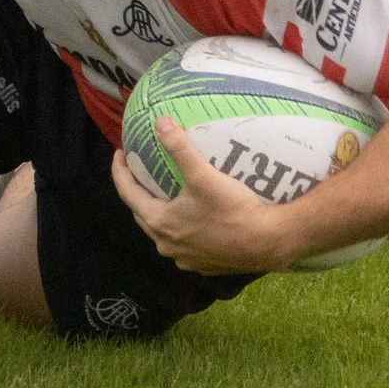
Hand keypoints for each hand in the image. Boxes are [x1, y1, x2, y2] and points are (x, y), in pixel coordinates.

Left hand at [110, 118, 294, 275]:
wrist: (268, 242)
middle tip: (139, 172)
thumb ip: (179, 148)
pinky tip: (193, 220)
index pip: (128, 194)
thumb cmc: (233, 210)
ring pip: (163, 233)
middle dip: (138, 192)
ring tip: (166, 194)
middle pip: (142, 214)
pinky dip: (182, 230)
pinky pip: (184, 245)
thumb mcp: (203, 175)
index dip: (120, 172)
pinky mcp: (203, 265)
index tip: (120, 154)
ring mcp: (184, 258)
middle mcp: (166, 245)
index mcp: (160, 222)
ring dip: (160, 213)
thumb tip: (160, 122)